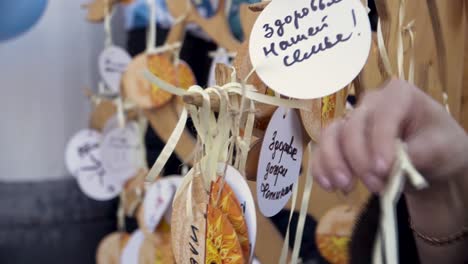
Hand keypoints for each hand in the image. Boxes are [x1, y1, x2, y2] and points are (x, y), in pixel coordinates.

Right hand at [310, 78, 467, 193]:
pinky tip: (329, 185)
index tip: (384, 170)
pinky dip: (321, 167)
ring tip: (345, 187)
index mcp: (398, 95)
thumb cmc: (437, 144)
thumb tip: (394, 165)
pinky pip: (322, 150)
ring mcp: (352, 120)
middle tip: (375, 186)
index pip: (382, 115)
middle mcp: (370, 103)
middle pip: (353, 127)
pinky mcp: (340, 140)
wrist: (429, 157)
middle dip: (359, 160)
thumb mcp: (440, 147)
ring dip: (333, 163)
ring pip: (331, 135)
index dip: (379, 142)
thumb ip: (418, 153)